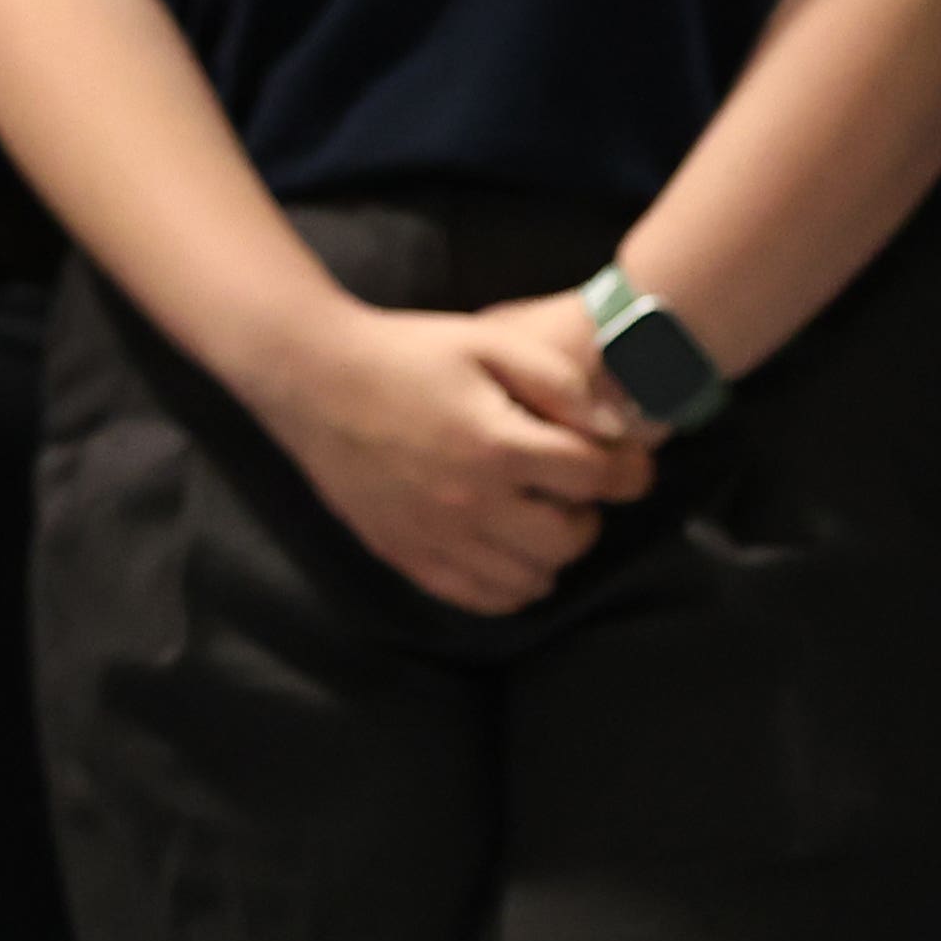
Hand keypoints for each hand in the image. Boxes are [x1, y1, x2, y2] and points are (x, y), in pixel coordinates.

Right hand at [233, 294, 657, 617]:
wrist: (314, 378)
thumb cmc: (407, 352)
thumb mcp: (487, 341)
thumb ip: (558, 381)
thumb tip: (615, 431)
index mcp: (496, 443)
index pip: (595, 477)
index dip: (626, 469)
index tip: (627, 463)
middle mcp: (472, 503)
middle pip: (571, 538)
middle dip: (586, 511)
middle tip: (569, 485)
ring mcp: (440, 539)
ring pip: (534, 579)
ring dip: (551, 550)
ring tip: (535, 515)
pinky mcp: (412, 559)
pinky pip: (486, 599)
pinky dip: (512, 583)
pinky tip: (505, 547)